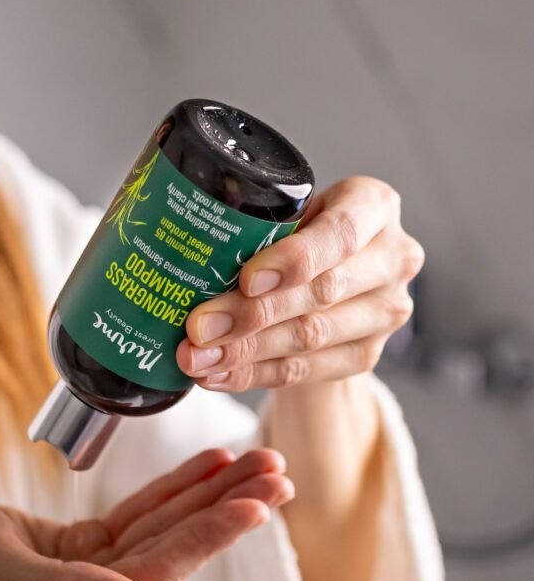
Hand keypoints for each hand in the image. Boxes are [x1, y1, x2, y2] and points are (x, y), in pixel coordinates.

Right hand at [0, 447, 292, 580]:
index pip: (154, 577)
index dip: (207, 538)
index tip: (257, 506)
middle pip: (171, 554)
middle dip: (226, 512)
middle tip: (278, 473)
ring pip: (161, 533)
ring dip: (210, 497)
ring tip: (259, 463)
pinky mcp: (82, 555)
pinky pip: (136, 519)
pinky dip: (172, 491)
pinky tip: (210, 464)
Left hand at [176, 176, 424, 394]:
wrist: (338, 271)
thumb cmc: (302, 228)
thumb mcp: (291, 211)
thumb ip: (259, 224)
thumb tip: (186, 250)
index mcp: (375, 205)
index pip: (340, 233)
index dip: (294, 259)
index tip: (246, 279)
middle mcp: (394, 257)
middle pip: (321, 291)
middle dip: (252, 314)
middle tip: (199, 327)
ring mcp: (387, 311)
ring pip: (311, 336)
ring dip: (246, 352)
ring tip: (196, 357)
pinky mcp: (368, 353)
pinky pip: (306, 369)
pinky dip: (255, 374)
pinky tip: (217, 374)